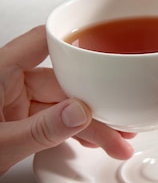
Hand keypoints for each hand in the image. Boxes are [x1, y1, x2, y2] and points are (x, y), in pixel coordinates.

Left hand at [0, 26, 133, 174]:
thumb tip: (80, 112)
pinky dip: (74, 131)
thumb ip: (40, 129)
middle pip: (65, 83)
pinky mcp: (18, 119)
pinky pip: (54, 119)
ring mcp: (14, 101)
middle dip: (97, 108)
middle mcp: (8, 82)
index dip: (78, 40)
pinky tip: (93, 142)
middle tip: (122, 127)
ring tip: (117, 142)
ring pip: (64, 105)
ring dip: (93, 124)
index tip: (110, 44)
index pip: (44, 41)